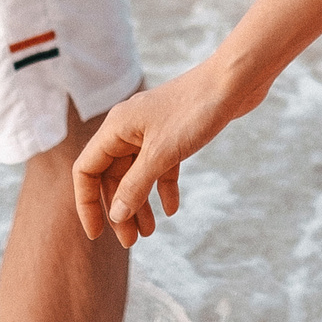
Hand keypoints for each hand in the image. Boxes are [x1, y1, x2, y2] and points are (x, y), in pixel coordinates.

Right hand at [72, 61, 265, 247]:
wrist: (235, 80)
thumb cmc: (196, 110)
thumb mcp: (162, 154)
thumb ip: (135, 186)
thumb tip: (115, 215)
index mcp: (116, 128)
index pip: (87, 170)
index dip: (87, 203)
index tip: (97, 233)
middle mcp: (129, 128)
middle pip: (113, 176)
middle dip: (120, 210)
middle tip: (131, 241)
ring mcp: (152, 130)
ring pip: (137, 174)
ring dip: (140, 203)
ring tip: (149, 233)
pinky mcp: (174, 133)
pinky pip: (160, 166)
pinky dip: (163, 187)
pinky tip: (172, 209)